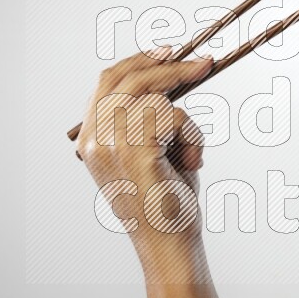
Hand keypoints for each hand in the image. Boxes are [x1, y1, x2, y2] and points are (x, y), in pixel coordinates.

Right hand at [76, 46, 212, 280]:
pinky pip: (175, 117)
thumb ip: (148, 118)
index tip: (169, 52)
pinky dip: (193, 136)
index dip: (139, 61)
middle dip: (171, 68)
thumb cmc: (166, 202)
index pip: (108, 82)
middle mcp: (95, 141)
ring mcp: (112, 146)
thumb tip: (171, 77)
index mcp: (92, 140)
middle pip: (130, 79)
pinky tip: (191, 163)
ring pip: (159, 100)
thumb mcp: (150, 152)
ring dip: (186, 124)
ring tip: (188, 155)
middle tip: (206, 63)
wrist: (169, 246)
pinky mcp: (136, 153)